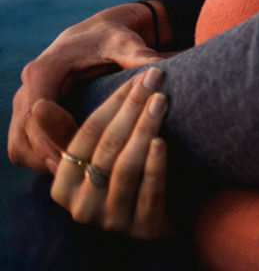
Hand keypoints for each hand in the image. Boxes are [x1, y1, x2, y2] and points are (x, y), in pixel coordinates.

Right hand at [9, 1, 165, 172]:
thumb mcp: (127, 43)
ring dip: (43, 164)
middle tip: (80, 178)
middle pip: (24, 136)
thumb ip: (141, 56)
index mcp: (45, 70)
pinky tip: (72, 170)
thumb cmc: (114, 37)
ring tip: (78, 178)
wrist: (98, 31)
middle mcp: (27, 87)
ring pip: (20, 146)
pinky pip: (24, 147)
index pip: (37, 114)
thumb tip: (162, 70)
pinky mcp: (29, 114)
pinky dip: (42, 160)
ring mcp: (24, 102)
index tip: (76, 160)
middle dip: (49, 159)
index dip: (54, 140)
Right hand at [49, 68, 170, 238]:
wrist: (170, 213)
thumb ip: (77, 128)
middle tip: (154, 79)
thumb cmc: (128, 169)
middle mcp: (81, 207)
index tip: (138, 78)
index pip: (85, 136)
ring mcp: (111, 220)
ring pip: (125, 169)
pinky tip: (162, 141)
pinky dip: (155, 165)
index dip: (113, 104)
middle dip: (132, 108)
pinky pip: (149, 193)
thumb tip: (39, 107)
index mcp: (63, 186)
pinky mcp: (143, 229)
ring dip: (144, 130)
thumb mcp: (103, 147)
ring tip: (161, 101)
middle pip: (106, 148)